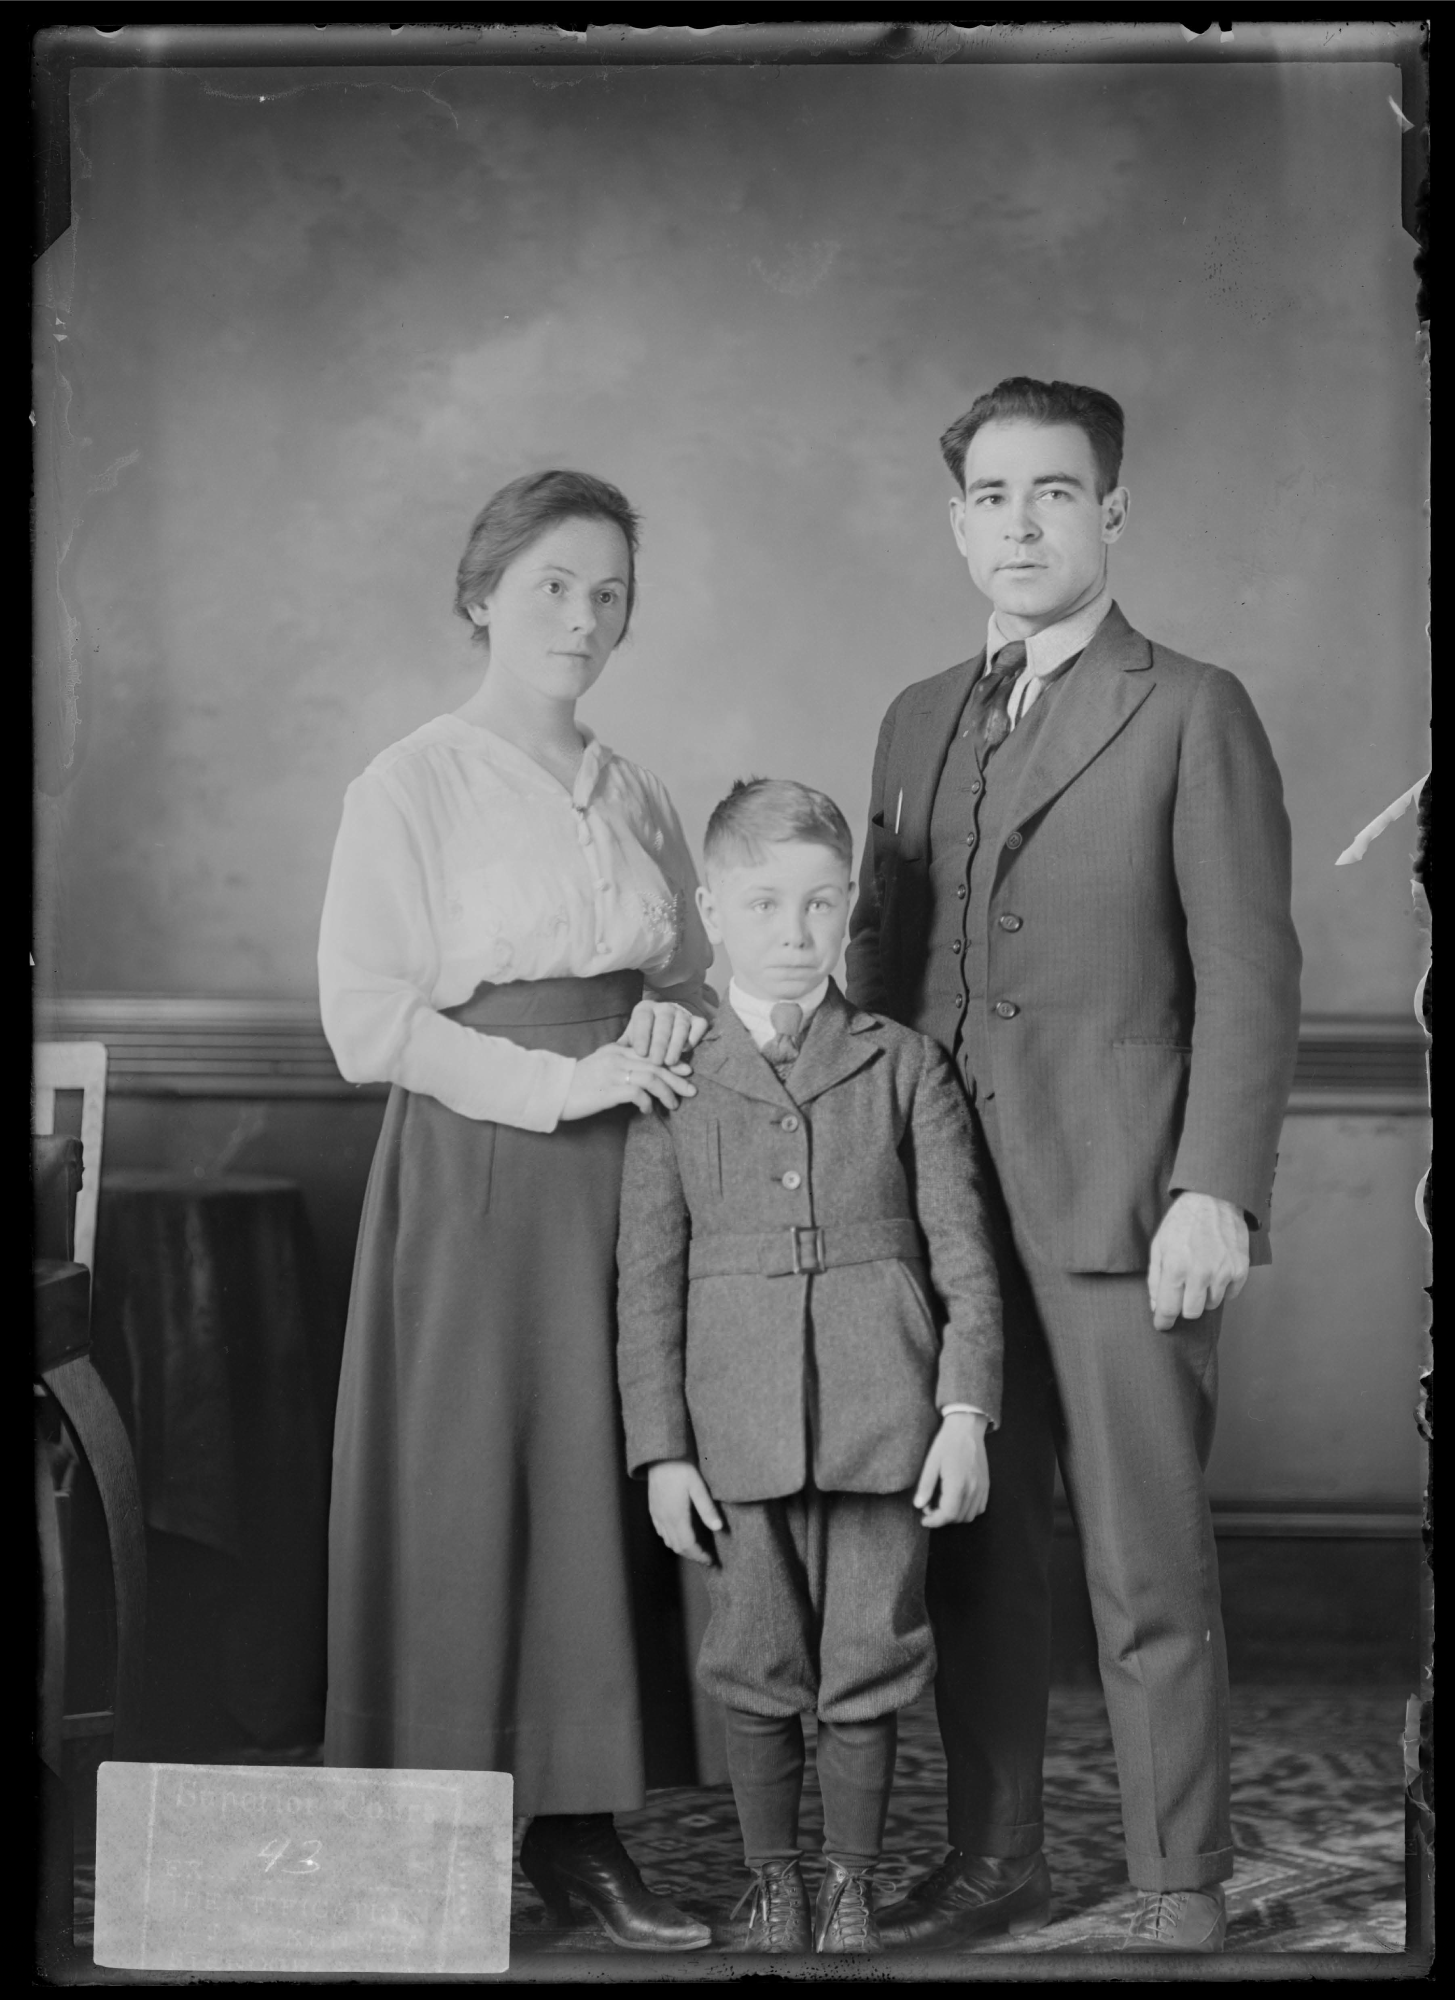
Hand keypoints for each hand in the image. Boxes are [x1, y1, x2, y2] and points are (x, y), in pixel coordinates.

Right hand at [559, 1042, 696, 1120]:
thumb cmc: (578, 1083)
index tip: (686, 1070)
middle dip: (677, 1078)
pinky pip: (638, 1093)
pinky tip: (648, 1111)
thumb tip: (643, 1075)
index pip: (651, 1052)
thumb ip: (620, 1064)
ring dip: (667, 1092)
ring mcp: (613, 1072)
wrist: (553, 1091)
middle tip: (691, 1090)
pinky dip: (647, 1103)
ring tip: (674, 1105)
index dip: (672, 1062)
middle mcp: (617, 1057)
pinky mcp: (609, 1089)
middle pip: (656, 1064)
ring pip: (651, 1077)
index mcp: (617, 1049)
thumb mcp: (601, 1066)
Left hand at [620, 1000, 708, 1069]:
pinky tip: (687, 1050)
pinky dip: (694, 1037)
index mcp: (644, 1009)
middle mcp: (664, 1008)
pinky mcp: (697, 1020)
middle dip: (660, 1044)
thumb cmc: (644, 1040)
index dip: (642, 1035)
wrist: (666, 1032)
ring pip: (681, 1025)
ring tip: (670, 1062)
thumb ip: (623, 1048)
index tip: (641, 1053)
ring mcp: (682, 1012)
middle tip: (657, 1062)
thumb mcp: (632, 1041)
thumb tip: (607, 1057)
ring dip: (676, 1044)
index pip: (643, 1019)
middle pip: (663, 1023)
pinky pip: (699, 1025)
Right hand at [646, 1459, 722, 1564]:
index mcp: (677, 1516)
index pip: (689, 1545)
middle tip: (706, 1559)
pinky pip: (660, 1532)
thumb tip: (719, 1528)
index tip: (711, 1561)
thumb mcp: (698, 1486)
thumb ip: (707, 1509)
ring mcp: (656, 1514)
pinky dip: (671, 1539)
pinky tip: (679, 1535)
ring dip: (682, 1549)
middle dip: (692, 1555)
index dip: (700, 1556)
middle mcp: (665, 1519)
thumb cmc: (681, 1467)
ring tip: (695, 1549)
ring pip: (668, 1541)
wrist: (660, 1454)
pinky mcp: (653, 1509)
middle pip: (678, 1546)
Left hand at [913, 1412, 989, 1527]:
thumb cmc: (947, 1443)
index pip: (948, 1515)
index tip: (924, 1519)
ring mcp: (981, 1487)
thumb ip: (926, 1486)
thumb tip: (918, 1506)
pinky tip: (957, 1501)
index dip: (934, 1521)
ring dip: (955, 1516)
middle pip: (958, 1518)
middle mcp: (973, 1489)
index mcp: (958, 1484)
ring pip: (970, 1516)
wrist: (967, 1428)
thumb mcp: (931, 1462)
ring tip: (942, 1504)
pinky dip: (968, 1510)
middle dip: (942, 1518)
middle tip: (929, 1508)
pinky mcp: (986, 1485)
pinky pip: (980, 1508)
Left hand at [1147, 1191, 1248, 1329]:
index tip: (1162, 1325)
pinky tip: (1216, 1269)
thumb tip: (1156, 1306)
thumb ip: (1156, 1278)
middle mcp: (1201, 1273)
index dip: (1164, 1321)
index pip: (1169, 1309)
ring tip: (1201, 1272)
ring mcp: (1223, 1272)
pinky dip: (1222, 1288)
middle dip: (1185, 1307)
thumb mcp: (1159, 1245)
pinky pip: (1230, 1295)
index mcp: (1176, 1267)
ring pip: (1212, 1305)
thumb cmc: (1182, 1223)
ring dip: (1204, 1295)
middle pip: (1192, 1313)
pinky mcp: (1240, 1270)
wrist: (1214, 1199)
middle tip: (1183, 1292)